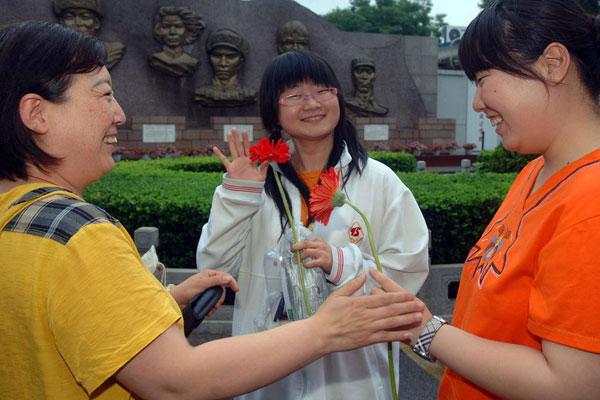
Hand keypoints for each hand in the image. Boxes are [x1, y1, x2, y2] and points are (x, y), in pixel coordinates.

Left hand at [169, 270, 238, 312]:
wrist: (175, 301)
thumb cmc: (184, 290)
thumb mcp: (201, 284)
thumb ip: (215, 280)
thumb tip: (228, 278)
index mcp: (208, 274)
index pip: (224, 276)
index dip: (231, 282)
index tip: (236, 289)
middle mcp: (208, 281)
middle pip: (222, 289)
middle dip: (220, 298)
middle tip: (216, 304)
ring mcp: (207, 290)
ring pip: (218, 297)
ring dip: (216, 304)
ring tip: (211, 309)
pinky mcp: (204, 298)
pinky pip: (213, 302)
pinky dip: (212, 307)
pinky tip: (209, 310)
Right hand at [213, 128, 268, 181]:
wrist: (247, 192)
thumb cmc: (255, 184)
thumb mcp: (262, 175)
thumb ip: (264, 166)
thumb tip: (269, 158)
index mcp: (250, 160)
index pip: (248, 147)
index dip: (246, 140)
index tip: (244, 131)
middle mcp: (242, 160)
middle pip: (239, 146)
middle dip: (237, 137)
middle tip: (235, 129)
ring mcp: (236, 163)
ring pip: (233, 150)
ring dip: (230, 142)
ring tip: (228, 134)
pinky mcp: (230, 169)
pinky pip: (224, 160)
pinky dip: (219, 154)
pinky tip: (215, 148)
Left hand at [290, 237, 332, 273]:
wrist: (339, 261)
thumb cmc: (326, 254)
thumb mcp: (320, 247)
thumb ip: (312, 246)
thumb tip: (299, 249)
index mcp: (318, 241)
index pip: (306, 241)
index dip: (298, 244)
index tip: (293, 248)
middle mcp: (320, 245)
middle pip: (306, 243)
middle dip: (297, 246)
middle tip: (292, 250)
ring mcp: (322, 253)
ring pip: (308, 252)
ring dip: (300, 256)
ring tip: (296, 260)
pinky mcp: (323, 261)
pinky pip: (313, 262)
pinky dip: (307, 264)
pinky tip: (304, 265)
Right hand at [310, 272, 424, 352]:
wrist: (320, 334)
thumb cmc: (327, 314)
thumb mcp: (337, 295)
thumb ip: (352, 285)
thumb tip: (363, 275)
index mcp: (360, 303)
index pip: (383, 298)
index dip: (398, 296)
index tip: (409, 294)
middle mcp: (367, 315)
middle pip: (391, 310)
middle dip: (407, 307)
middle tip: (420, 304)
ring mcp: (367, 328)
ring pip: (391, 323)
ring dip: (406, 319)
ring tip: (418, 317)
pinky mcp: (366, 340)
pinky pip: (384, 337)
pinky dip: (396, 336)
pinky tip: (406, 334)